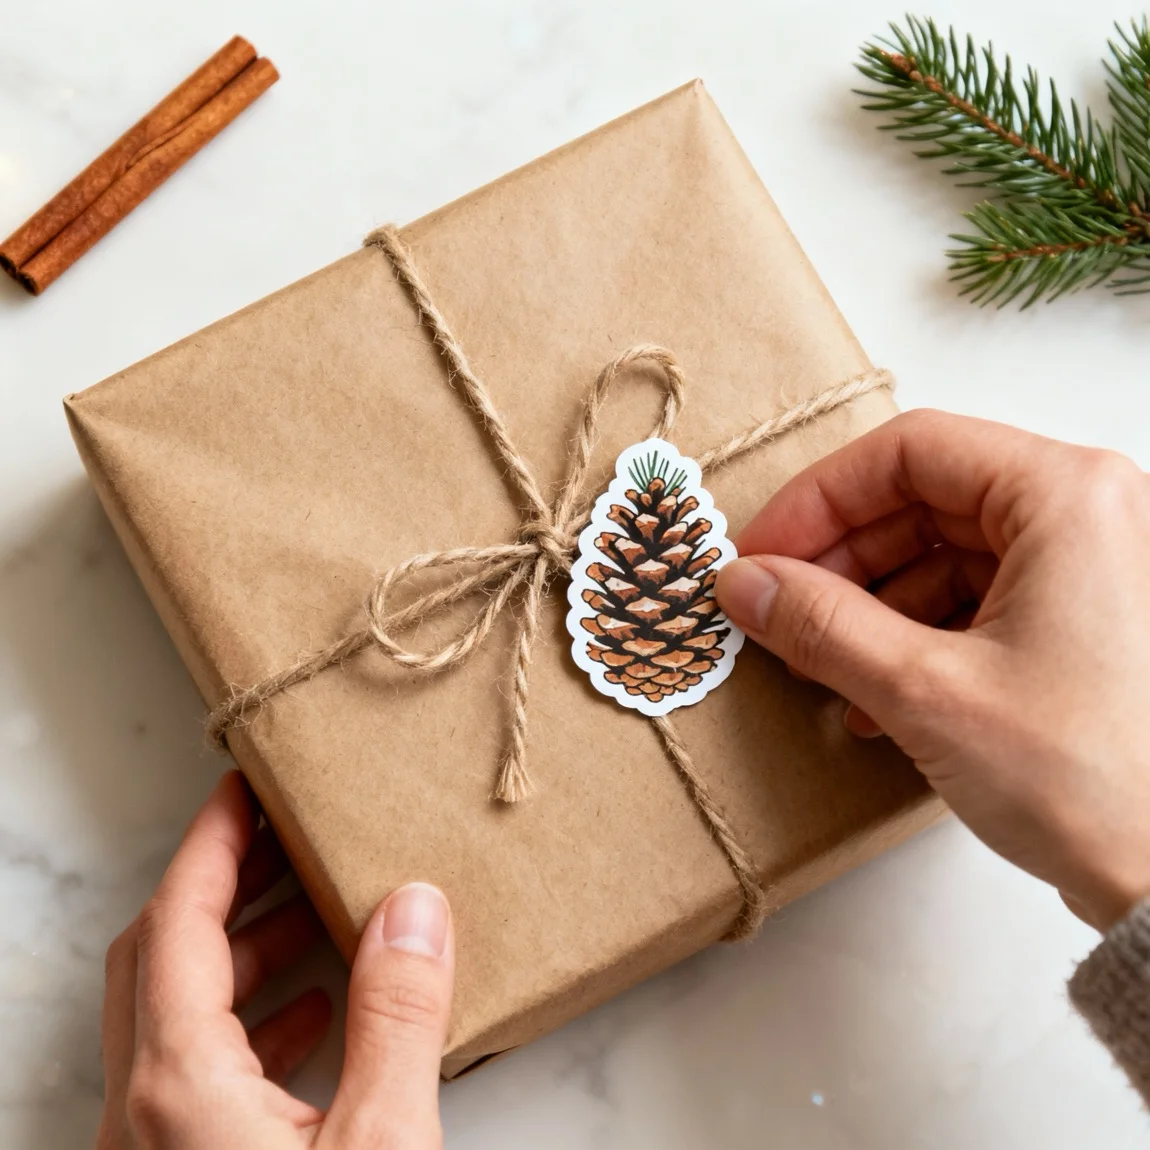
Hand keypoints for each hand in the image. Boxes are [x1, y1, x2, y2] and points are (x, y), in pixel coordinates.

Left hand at [97, 771, 453, 1148]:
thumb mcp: (380, 1141)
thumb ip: (397, 1018)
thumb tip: (415, 908)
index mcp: (178, 1086)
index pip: (175, 924)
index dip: (211, 844)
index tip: (244, 790)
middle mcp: (140, 1116)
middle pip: (160, 959)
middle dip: (227, 887)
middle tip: (288, 840)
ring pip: (175, 1019)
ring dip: (242, 955)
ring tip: (318, 919)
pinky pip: (194, 1075)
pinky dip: (248, 1023)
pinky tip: (317, 1017)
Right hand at [716, 410, 1149, 932]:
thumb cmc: (1094, 780)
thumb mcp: (927, 691)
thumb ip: (820, 624)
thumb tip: (743, 584)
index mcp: (1066, 496)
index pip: (909, 452)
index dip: (818, 499)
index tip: (761, 553)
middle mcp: (1086, 515)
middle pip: (923, 501)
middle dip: (838, 560)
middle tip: (777, 610)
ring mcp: (1086, 570)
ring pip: (942, 553)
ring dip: (867, 606)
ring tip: (819, 664)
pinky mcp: (1078, 623)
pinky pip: (972, 600)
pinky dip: (910, 636)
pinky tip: (871, 694)